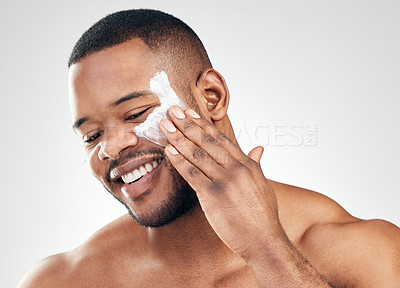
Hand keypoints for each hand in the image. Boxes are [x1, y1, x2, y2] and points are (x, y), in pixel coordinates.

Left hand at [159, 105, 283, 260]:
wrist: (264, 240)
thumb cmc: (262, 214)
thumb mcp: (262, 184)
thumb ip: (256, 164)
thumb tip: (259, 148)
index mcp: (247, 164)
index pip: (220, 139)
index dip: (202, 124)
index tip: (189, 112)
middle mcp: (236, 168)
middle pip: (206, 142)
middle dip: (187, 124)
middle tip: (171, 111)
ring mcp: (225, 181)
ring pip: (197, 155)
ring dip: (178, 138)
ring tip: (164, 126)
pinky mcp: (213, 196)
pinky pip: (192, 174)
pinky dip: (179, 161)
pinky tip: (169, 150)